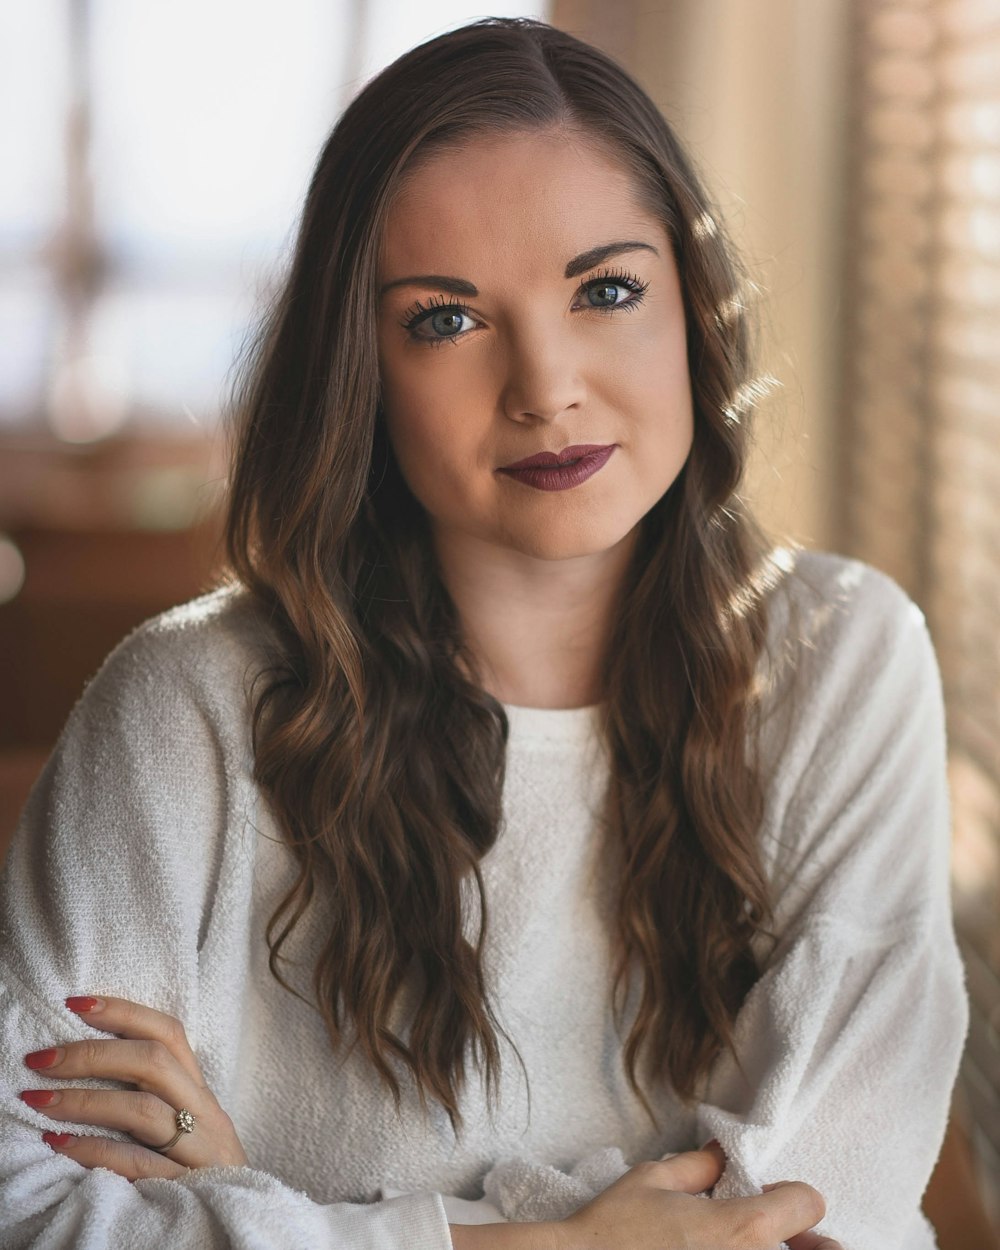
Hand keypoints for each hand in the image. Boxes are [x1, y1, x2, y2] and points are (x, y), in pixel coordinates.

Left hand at [21, 995, 247, 1180]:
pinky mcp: (184, 1188)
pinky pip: (134, 1164)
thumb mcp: (187, 1123)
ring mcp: (197, 1151)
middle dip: (91, 1055)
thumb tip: (92, 1059)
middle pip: (153, 1064)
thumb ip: (156, 1094)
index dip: (123, 1012)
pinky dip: (92, 1150)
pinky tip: (59, 1143)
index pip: (168, 1033)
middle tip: (41, 1058)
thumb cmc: (200, 1168)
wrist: (235, 1221)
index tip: (76, 1003)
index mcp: (200, 1090)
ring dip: (83, 1100)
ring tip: (37, 1099)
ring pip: (142, 1111)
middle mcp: (204, 1112)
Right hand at [555, 1145, 842, 1249]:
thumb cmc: (613, 1231)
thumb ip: (699, 1165)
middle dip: (807, 1242)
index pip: (808, 1204)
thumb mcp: (653, 1179)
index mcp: (742, 1228)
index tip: (771, 1197)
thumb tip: (721, 1154)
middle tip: (786, 1238)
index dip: (792, 1195)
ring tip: (746, 1248)